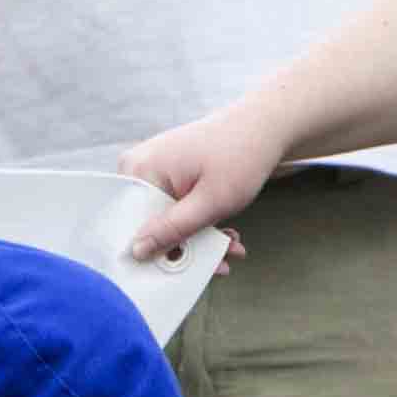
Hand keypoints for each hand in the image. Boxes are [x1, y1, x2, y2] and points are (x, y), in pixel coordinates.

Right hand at [116, 93, 290, 263]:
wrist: (263, 127)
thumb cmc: (241, 157)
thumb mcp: (211, 202)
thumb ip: (173, 228)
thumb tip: (136, 251)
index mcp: (140, 169)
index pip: (132, 223)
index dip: (157, 251)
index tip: (185, 269)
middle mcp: (138, 167)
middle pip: (150, 222)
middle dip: (187, 246)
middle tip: (221, 263)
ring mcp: (152, 169)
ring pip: (166, 219)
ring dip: (199, 238)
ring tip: (231, 247)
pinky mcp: (166, 173)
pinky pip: (174, 207)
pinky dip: (198, 222)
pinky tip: (224, 233)